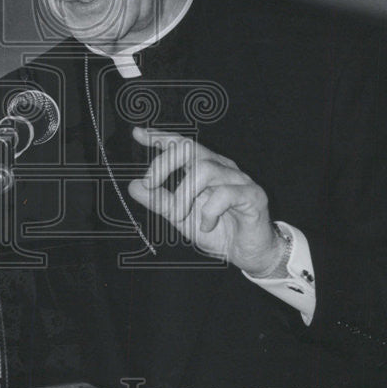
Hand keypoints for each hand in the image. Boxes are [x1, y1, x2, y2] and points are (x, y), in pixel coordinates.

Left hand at [127, 127, 282, 273]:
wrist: (246, 254)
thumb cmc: (216, 230)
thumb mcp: (179, 218)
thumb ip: (159, 201)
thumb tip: (133, 186)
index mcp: (204, 168)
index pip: (181, 144)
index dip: (160, 137)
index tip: (138, 133)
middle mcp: (221, 167)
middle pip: (190, 148)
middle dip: (164, 163)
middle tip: (149, 184)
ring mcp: (238, 179)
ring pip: (205, 169)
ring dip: (184, 195)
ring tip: (179, 216)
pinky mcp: (253, 196)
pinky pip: (226, 194)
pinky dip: (209, 211)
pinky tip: (206, 225)